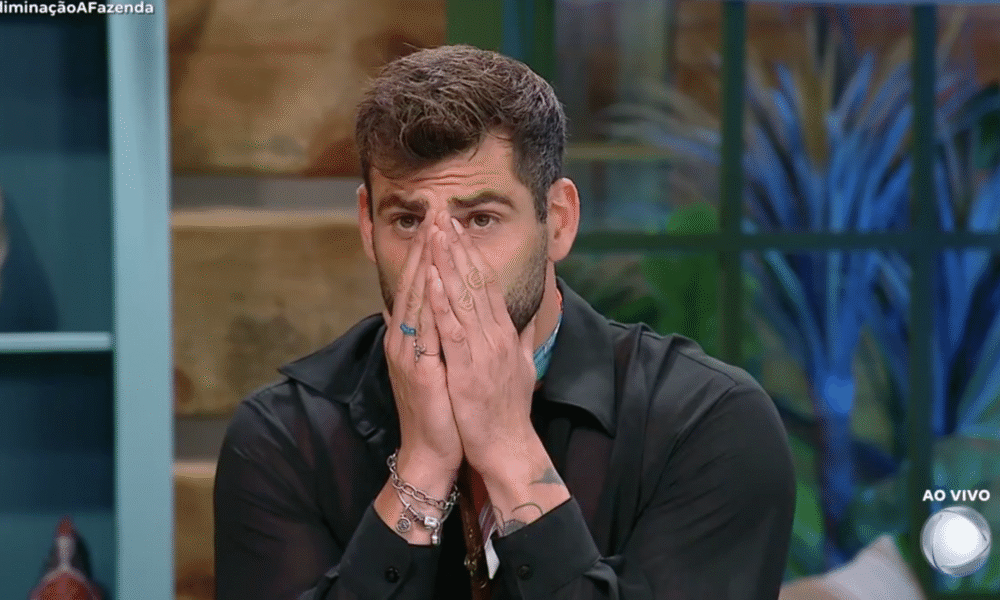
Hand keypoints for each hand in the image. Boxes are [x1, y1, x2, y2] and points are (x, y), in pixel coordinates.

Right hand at [380, 224, 461, 474]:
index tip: (440, 219)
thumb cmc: (442, 408)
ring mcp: (407, 353)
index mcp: (412, 335)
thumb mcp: (441, 363)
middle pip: (415, 282)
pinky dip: (426, 302)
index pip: (421, 282)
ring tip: (433, 231)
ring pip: (415, 299)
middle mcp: (404, 339)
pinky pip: (422, 330)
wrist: (434, 451)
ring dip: (424, 263)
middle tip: (435, 209)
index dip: (430, 250)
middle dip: (426, 245)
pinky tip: (432, 278)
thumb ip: (440, 333)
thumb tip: (445, 309)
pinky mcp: (416, 370)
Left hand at [425, 214, 537, 477]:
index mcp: (505, 334)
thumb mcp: (524, 366)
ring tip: (436, 234)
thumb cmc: (510, 410)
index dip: (471, 254)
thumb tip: (532, 312)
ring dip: (448, 264)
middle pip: (476, 282)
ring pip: (464, 298)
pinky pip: (454, 329)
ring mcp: (483, 351)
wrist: (508, 448)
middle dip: (458, 247)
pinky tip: (432, 279)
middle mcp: (497, 336)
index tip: (457, 229)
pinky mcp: (468, 369)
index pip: (486, 284)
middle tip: (443, 216)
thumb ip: (526, 336)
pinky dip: (443, 302)